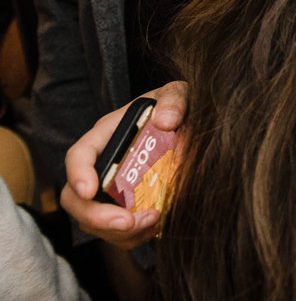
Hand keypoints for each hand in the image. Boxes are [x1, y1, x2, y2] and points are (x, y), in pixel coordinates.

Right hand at [60, 81, 188, 248]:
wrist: (182, 125)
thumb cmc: (171, 107)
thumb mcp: (175, 94)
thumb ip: (173, 101)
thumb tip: (167, 122)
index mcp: (105, 136)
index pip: (79, 155)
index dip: (78, 174)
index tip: (89, 190)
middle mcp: (100, 166)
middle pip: (76, 199)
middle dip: (98, 216)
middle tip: (128, 222)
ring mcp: (109, 191)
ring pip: (94, 222)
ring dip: (119, 232)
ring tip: (152, 222)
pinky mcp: (124, 208)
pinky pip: (117, 233)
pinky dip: (133, 237)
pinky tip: (156, 227)